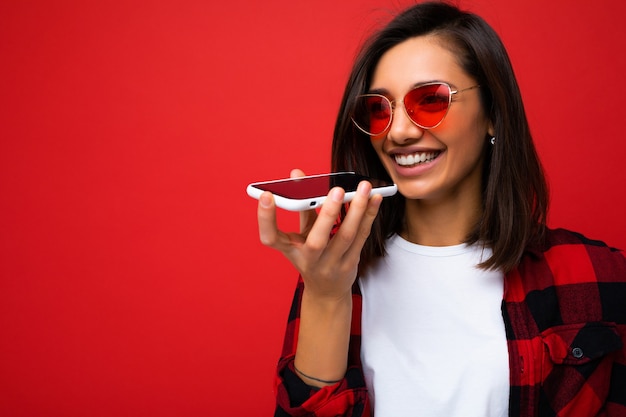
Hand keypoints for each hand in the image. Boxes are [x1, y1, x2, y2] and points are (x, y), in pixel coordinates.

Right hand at [256, 169, 382, 301]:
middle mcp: (309, 260)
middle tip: (337, 190)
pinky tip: (375, 199)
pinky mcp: (350, 263)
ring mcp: (331, 264)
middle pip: (317, 240)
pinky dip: (369, 216)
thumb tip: (297, 174)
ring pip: (346, 237)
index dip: (265, 218)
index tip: (266, 195)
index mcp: (290, 250)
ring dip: (357, 210)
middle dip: (328, 214)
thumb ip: (301, 205)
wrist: (327, 291)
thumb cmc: (311, 255)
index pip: (271, 238)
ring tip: (364, 188)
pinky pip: (362, 237)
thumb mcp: (300, 234)